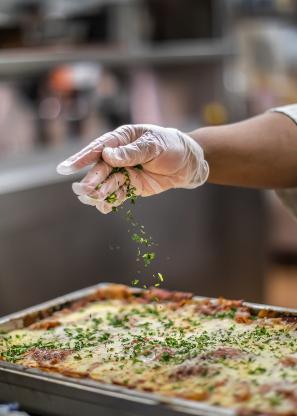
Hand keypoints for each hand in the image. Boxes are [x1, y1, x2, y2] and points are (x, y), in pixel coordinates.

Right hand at [56, 124, 208, 212]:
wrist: (187, 164)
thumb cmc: (171, 147)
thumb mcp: (154, 146)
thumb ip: (132, 152)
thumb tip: (108, 156)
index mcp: (122, 139)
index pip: (98, 148)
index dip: (81, 158)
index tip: (65, 168)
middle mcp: (118, 155)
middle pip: (99, 168)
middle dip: (91, 180)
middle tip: (83, 190)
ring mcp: (123, 171)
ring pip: (105, 183)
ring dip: (99, 192)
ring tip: (94, 200)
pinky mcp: (131, 185)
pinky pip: (117, 194)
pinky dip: (110, 201)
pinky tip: (104, 208)